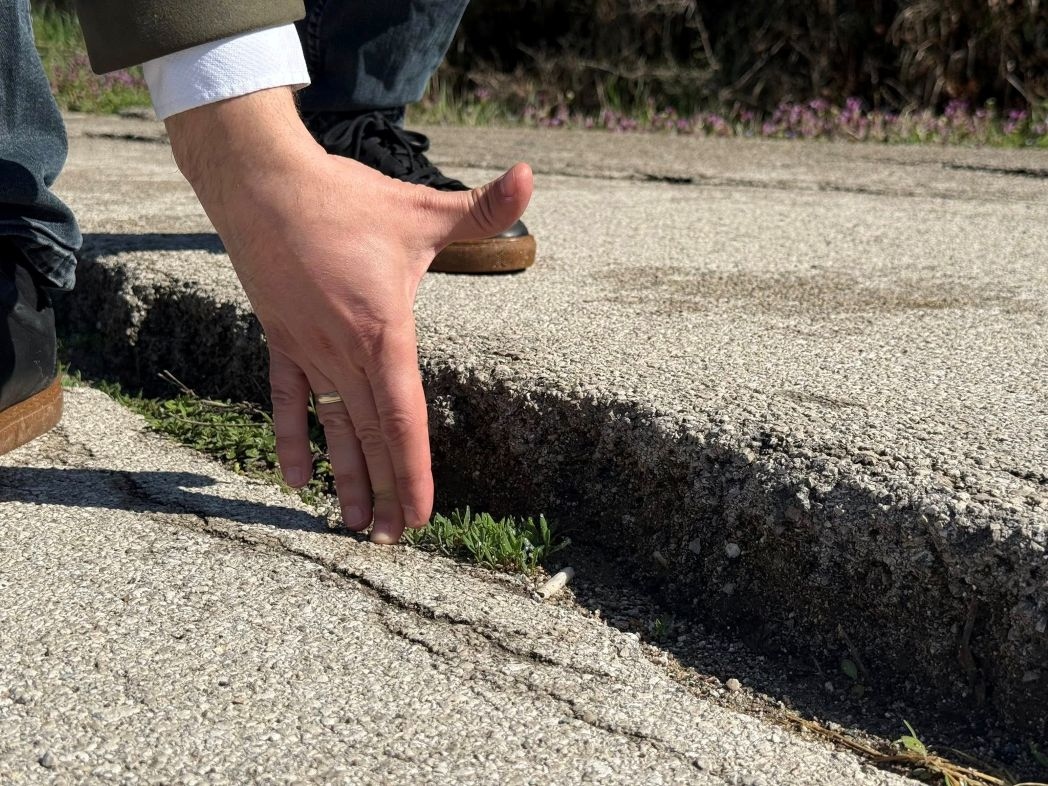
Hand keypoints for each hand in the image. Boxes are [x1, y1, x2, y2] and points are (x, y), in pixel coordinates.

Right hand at [165, 88, 532, 542]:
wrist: (261, 183)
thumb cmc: (345, 199)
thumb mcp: (420, 209)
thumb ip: (482, 208)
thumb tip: (530, 176)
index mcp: (383, 332)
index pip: (403, 420)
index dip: (413, 473)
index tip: (420, 517)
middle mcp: (343, 353)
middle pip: (371, 436)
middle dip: (386, 491)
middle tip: (395, 539)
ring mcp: (309, 350)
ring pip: (333, 427)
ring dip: (346, 477)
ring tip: (354, 525)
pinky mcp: (283, 340)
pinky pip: (287, 401)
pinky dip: (293, 439)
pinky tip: (298, 480)